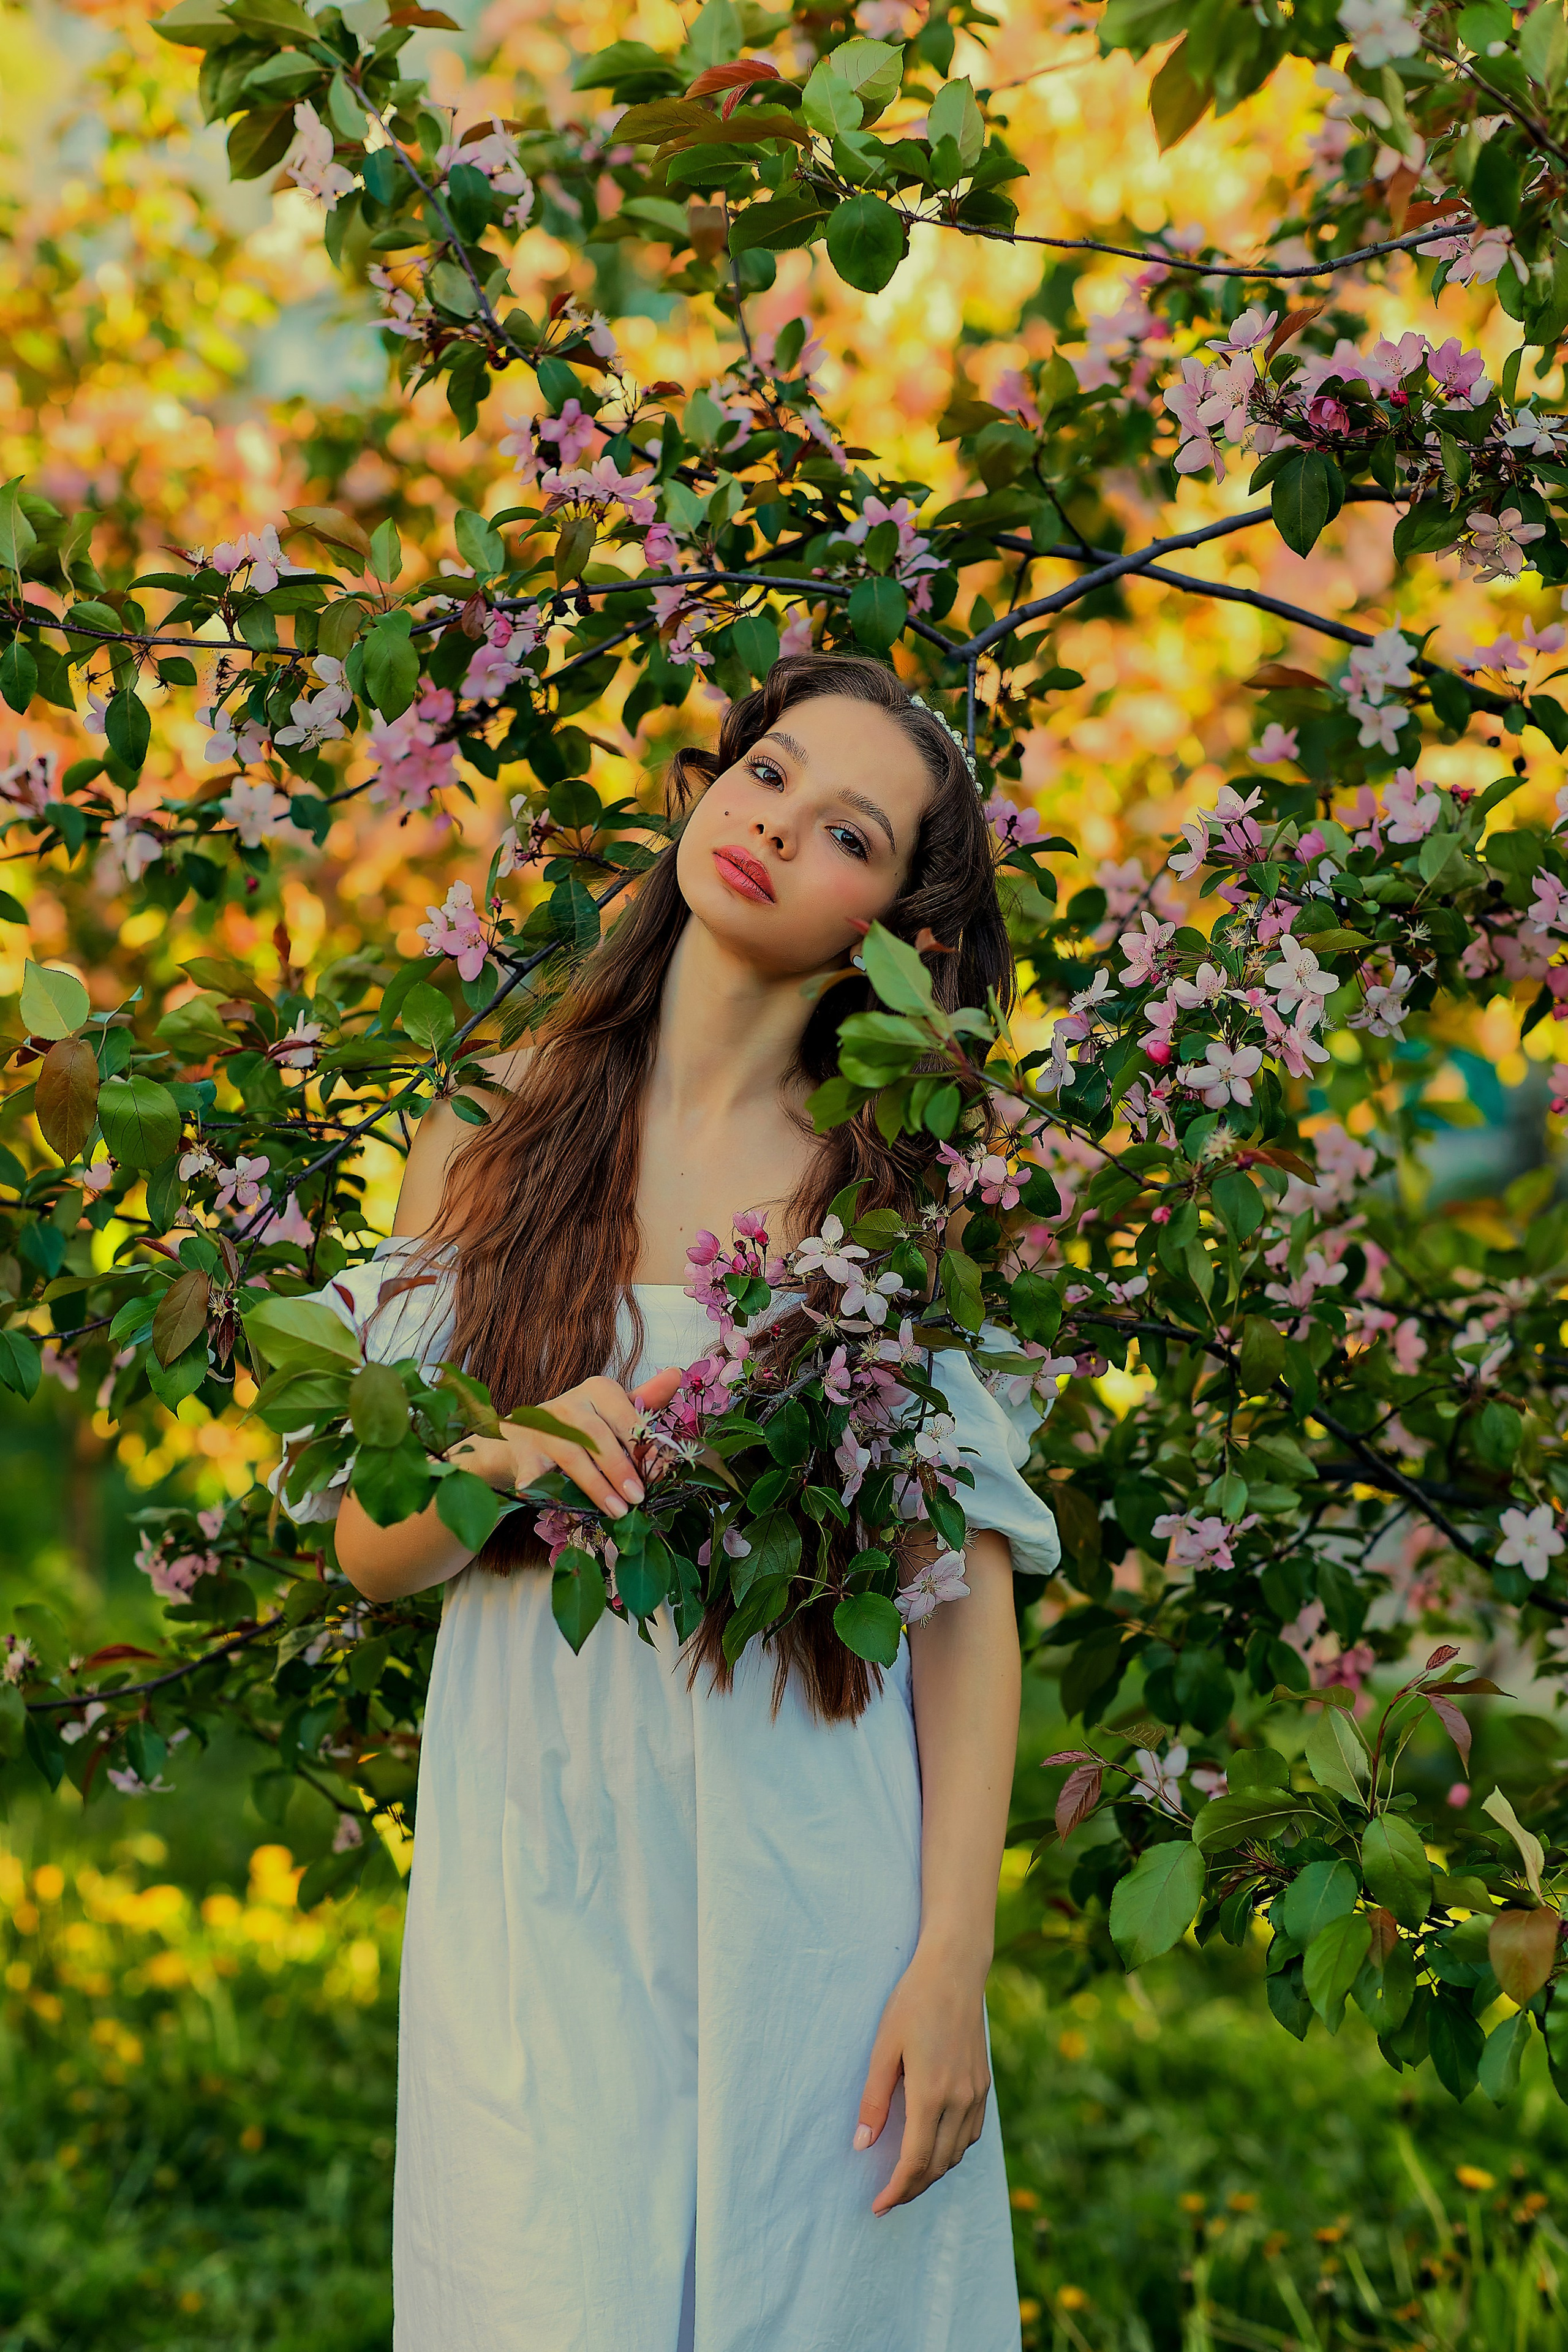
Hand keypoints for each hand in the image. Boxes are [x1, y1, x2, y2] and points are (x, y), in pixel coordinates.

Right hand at [454, 1367, 682, 1520]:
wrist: (525, 1435)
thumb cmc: (581, 1424)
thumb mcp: (613, 1409)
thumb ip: (645, 1400)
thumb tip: (677, 1374)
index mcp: (598, 1391)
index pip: (625, 1416)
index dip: (642, 1445)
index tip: (660, 1473)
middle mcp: (569, 1404)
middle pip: (597, 1436)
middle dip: (620, 1468)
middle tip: (639, 1496)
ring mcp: (543, 1427)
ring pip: (571, 1455)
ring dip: (595, 1484)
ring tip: (617, 1510)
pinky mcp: (523, 1450)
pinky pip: (530, 1468)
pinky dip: (531, 1480)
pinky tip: (534, 1492)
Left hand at [854, 1942, 991, 2215]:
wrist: (955, 1971)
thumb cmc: (912, 2003)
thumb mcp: (883, 2049)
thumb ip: (874, 2100)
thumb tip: (862, 2145)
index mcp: (931, 2095)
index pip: (915, 2162)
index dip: (896, 2191)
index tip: (877, 2205)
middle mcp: (959, 2101)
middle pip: (938, 2165)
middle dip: (912, 2189)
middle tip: (888, 2199)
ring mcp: (976, 2094)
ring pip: (957, 2153)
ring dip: (933, 2173)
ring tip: (907, 2179)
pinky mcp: (984, 2084)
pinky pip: (971, 2134)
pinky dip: (952, 2151)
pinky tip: (935, 2148)